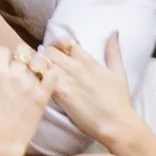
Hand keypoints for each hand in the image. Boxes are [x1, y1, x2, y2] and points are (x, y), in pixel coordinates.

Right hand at [0, 41, 51, 155]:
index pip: (3, 50)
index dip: (1, 57)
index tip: (1, 67)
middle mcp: (15, 75)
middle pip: (23, 50)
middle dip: (20, 55)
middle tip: (18, 67)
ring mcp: (31, 86)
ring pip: (40, 60)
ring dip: (36, 63)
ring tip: (33, 72)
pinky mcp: (42, 97)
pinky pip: (53, 76)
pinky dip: (50, 74)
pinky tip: (45, 79)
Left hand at [42, 33, 155, 155]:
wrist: (116, 123)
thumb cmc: (119, 101)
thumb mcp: (119, 72)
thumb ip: (114, 51)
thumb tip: (114, 32)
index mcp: (88, 60)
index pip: (66, 42)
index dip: (58, 46)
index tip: (56, 56)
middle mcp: (76, 66)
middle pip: (50, 50)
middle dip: (44, 56)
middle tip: (41, 67)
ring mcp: (67, 79)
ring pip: (43, 62)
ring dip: (37, 68)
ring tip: (36, 78)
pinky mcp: (60, 93)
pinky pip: (42, 79)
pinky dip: (36, 80)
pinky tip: (36, 89)